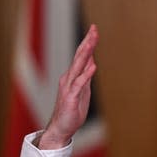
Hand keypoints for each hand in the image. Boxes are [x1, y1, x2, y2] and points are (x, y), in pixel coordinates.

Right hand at [36, 24, 98, 148]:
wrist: (61, 128)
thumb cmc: (73, 111)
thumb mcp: (83, 91)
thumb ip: (86, 77)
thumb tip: (92, 62)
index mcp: (73, 76)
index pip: (82, 56)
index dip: (88, 43)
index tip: (95, 30)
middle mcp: (69, 78)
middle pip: (79, 56)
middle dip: (88, 42)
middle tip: (94, 28)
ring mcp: (69, 87)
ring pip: (78, 66)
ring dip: (86, 53)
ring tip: (92, 41)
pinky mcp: (71, 97)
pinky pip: (79, 84)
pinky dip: (86, 74)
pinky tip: (93, 66)